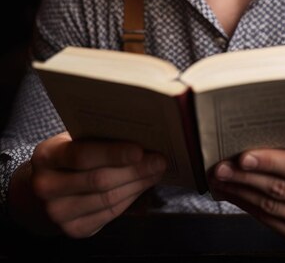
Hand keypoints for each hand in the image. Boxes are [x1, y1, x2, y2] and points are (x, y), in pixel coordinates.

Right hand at [10, 132, 166, 237]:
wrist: (44, 188)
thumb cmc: (68, 156)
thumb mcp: (73, 140)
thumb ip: (97, 138)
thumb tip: (139, 133)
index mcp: (46, 156)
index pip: (82, 156)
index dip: (113, 154)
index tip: (140, 149)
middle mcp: (46, 187)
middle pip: (99, 180)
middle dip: (135, 170)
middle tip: (159, 160)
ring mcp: (58, 213)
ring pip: (108, 199)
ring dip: (138, 184)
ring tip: (156, 171)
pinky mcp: (73, 229)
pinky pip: (109, 214)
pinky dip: (131, 198)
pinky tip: (142, 185)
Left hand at [209, 136, 284, 244]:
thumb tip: (258, 123)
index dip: (269, 162)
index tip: (241, 157)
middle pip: (280, 189)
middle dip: (245, 178)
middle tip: (220, 168)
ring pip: (272, 208)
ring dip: (241, 194)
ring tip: (220, 181)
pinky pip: (272, 223)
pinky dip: (248, 207)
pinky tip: (234, 195)